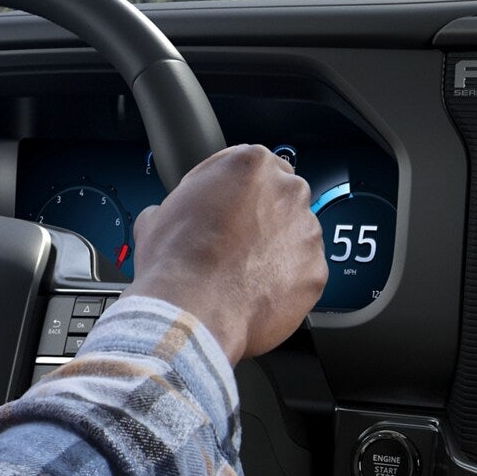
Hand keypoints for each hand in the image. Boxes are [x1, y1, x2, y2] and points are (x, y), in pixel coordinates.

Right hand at [125, 145, 325, 362]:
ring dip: (278, 248)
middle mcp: (287, 191)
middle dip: (265, 216)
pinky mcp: (317, 269)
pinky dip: (287, 280)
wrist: (193, 310)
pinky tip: (260, 290)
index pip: (256, 166)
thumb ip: (182, 203)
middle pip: (283, 196)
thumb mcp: (159, 215)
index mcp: (251, 165)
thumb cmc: (176, 263)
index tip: (232, 207)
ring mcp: (307, 231)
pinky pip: (304, 271)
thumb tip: (167, 214)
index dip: (240, 191)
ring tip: (246, 271)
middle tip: (239, 241)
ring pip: (297, 234)